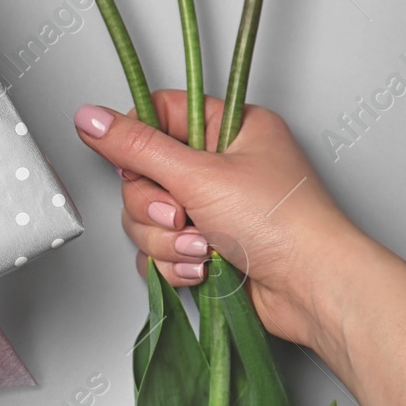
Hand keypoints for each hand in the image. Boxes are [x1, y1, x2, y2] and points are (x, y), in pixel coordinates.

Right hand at [71, 90, 370, 348]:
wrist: (314, 292)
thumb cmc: (283, 224)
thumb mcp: (199, 175)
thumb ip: (135, 147)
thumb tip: (91, 118)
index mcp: (230, 129)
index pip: (159, 113)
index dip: (137, 139)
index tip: (137, 162)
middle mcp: (219, 166)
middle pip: (142, 174)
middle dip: (155, 205)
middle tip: (181, 213)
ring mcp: (211, 209)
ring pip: (146, 217)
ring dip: (166, 239)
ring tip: (202, 246)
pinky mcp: (204, 248)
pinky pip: (158, 251)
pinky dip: (173, 263)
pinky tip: (202, 267)